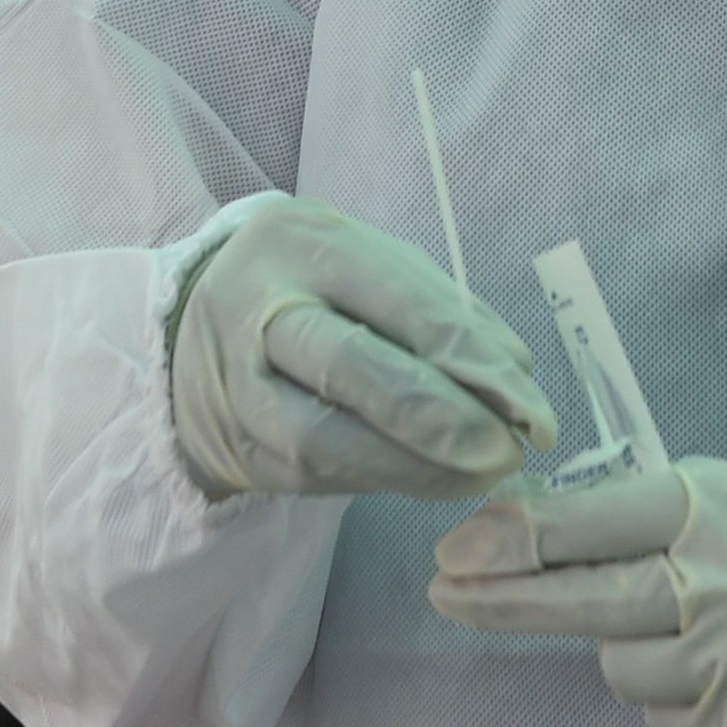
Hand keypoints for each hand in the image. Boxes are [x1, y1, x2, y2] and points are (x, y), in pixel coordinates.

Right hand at [166, 197, 557, 500]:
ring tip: (482, 473)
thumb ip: (440, 309)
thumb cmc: (309, 286)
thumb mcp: (368, 266)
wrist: (192, 330)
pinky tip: (439, 481)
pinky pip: (318, 474)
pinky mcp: (241, 447)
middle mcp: (260, 311)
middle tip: (507, 452)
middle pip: (354, 369)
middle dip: (443, 419)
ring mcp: (239, 386)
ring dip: (418, 467)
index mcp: (305, 245)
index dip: (474, 361)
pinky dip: (388, 481)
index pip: (401, 303)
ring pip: (327, 438)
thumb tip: (515, 373)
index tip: (533, 409)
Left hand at [426, 457, 726, 726]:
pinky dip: (670, 696)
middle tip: (444, 589)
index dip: (513, 537)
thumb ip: (648, 512)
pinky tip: (720, 669)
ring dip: (628, 648)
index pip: (590, 522)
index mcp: (716, 510)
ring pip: (617, 667)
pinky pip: (658, 717)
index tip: (457, 546)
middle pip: (580, 598)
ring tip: (694, 625)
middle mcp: (720, 585)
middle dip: (501, 595)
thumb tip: (530, 532)